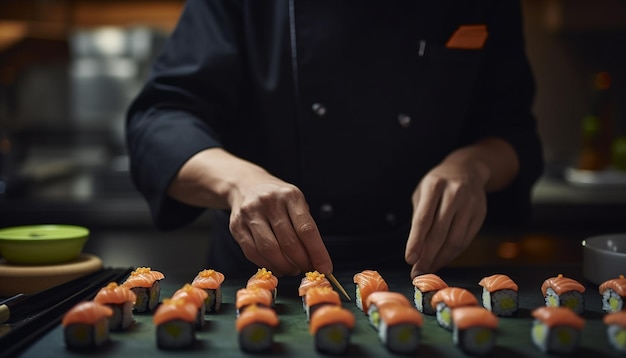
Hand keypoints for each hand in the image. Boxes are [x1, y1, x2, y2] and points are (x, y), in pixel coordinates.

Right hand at [228, 176, 332, 276]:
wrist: (246, 185)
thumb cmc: (277, 199)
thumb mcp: (296, 202)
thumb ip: (305, 227)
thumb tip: (317, 260)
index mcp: (290, 196)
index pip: (306, 229)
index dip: (317, 253)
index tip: (325, 268)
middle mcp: (269, 202)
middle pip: (289, 242)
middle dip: (301, 262)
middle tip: (308, 270)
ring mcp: (250, 214)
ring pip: (269, 250)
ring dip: (284, 266)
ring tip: (293, 269)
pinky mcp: (236, 226)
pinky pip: (252, 253)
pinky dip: (267, 265)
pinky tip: (277, 267)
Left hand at [405, 159, 486, 277]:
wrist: (468, 170)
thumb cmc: (437, 184)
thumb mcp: (422, 193)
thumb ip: (419, 217)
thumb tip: (416, 251)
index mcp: (434, 185)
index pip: (423, 218)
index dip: (416, 241)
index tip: (410, 259)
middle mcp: (454, 193)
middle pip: (440, 232)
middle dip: (427, 256)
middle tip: (417, 272)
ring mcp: (471, 204)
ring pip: (455, 239)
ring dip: (440, 259)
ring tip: (428, 269)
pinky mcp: (480, 214)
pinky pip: (465, 240)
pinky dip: (452, 254)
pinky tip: (442, 260)